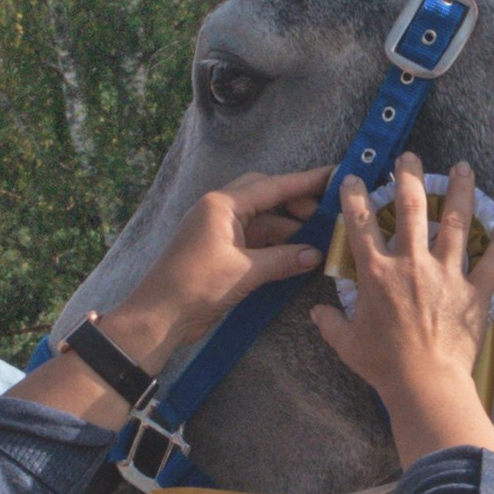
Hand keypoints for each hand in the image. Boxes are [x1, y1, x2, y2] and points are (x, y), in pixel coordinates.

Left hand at [107, 168, 331, 366]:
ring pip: (262, 220)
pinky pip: (254, 240)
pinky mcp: (220, 251)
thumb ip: (283, 260)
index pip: (272, 186)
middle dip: (297, 204)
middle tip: (327, 216)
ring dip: (288, 229)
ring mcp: (219, 231)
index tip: (334, 176)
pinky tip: (298, 255)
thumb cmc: (196, 286)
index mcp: (222, 205)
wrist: (159, 317)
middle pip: (266, 196)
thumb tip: (316, 254)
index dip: (305, 182)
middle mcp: (220, 210)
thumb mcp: (245, 271)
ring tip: (319, 239)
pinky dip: (276, 246)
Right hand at [309, 154, 493, 465]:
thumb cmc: (384, 366)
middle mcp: (412, 263)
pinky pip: (493, 260)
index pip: (359, 222)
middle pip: (410, 207)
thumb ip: (331, 324)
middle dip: (409, 176)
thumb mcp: (348, 345)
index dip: (354, 195)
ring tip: (463, 168)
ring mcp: (447, 273)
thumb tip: (316, 313)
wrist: (426, 384)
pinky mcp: (475, 291)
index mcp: (377, 273)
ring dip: (460, 191)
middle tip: (410, 157)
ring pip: (456, 221)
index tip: (354, 178)